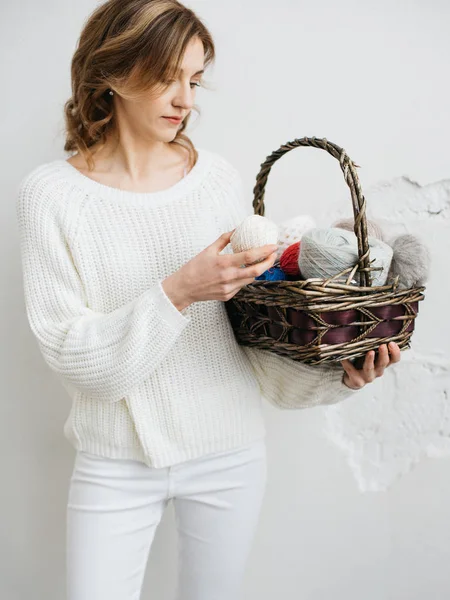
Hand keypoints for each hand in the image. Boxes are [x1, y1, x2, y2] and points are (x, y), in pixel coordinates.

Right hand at [162, 230, 277, 308]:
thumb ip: (225, 239)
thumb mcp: (209, 249)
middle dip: (268, 263)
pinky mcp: (228, 296)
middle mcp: (228, 277)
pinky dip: (243, 279)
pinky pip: (241, 286)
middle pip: (256, 271)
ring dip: (257, 270)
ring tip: (260, 262)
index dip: (264, 251)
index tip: (273, 246)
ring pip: (250, 279)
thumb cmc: (195, 267)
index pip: (250, 256)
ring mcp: (229, 288)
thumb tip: (237, 230)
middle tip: (273, 255)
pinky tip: (240, 273)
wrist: (184, 287)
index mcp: (224, 263)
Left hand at [340, 342, 401, 389]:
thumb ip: (374, 346)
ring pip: (370, 368)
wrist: (354, 380)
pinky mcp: (357, 380)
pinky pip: (351, 370)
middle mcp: (378, 371)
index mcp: (383, 364)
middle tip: (382, 345)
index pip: (394, 359)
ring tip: (370, 352)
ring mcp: (368, 377)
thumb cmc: (364, 363)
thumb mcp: (372, 356)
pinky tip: (343, 357)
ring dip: (370, 360)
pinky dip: (347, 363)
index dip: (395, 352)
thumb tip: (372, 328)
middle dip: (384, 354)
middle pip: (383, 363)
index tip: (392, 343)